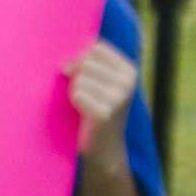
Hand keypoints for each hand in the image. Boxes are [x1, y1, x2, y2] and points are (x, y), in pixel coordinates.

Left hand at [64, 41, 138, 158]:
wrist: (105, 147)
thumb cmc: (97, 108)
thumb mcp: (102, 82)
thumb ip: (90, 63)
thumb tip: (66, 62)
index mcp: (129, 70)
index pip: (96, 48)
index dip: (80, 58)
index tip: (78, 73)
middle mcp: (128, 82)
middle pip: (86, 62)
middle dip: (76, 75)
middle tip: (82, 93)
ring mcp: (119, 98)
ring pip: (80, 78)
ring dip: (74, 90)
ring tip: (84, 104)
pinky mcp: (105, 113)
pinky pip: (78, 94)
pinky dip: (74, 102)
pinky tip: (82, 112)